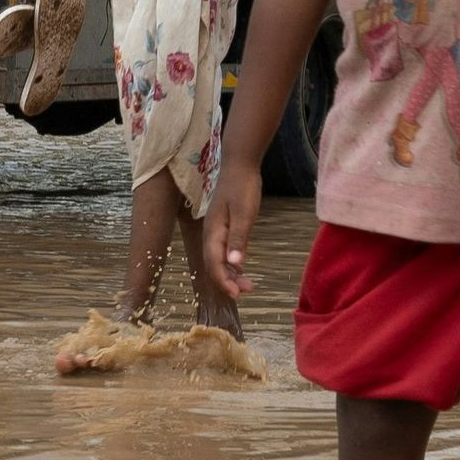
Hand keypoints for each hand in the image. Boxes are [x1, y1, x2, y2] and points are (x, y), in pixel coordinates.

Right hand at [205, 159, 263, 297]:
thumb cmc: (243, 187)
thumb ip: (238, 238)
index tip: (236, 294)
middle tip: (246, 291)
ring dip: (231, 274)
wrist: (240, 165)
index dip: (223, 281)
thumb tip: (234, 264)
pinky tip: (242, 270)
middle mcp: (211, 233)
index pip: (214, 263)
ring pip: (219, 259)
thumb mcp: (244, 213)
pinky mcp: (223, 227)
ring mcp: (216, 230)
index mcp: (213, 231)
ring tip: (248, 285)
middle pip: (214, 264)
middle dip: (227, 281)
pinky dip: (232, 263)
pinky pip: (223, 251)